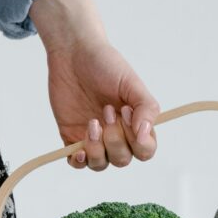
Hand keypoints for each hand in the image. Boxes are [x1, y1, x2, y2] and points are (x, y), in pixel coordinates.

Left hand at [30, 0, 159, 170]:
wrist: (73, 53)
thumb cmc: (105, 64)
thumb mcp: (131, 83)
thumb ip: (145, 108)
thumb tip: (145, 134)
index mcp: (136, 124)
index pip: (145, 150)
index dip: (138, 142)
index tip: (126, 115)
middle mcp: (117, 136)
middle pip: (122, 159)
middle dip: (114, 139)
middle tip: (106, 110)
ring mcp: (94, 139)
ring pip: (100, 164)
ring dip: (97, 149)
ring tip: (92, 122)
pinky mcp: (72, 138)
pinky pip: (77, 163)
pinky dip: (79, 161)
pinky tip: (79, 149)